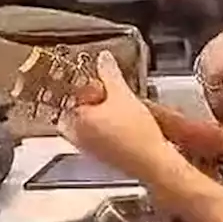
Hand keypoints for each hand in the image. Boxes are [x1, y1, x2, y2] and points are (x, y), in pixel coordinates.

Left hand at [58, 51, 176, 181]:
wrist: (154, 163)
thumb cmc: (136, 135)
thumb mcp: (122, 95)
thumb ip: (109, 73)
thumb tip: (104, 59)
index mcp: (74, 121)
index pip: (68, 97)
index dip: (84, 87)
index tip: (98, 81)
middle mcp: (76, 138)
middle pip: (77, 111)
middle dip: (93, 100)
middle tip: (109, 92)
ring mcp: (89, 150)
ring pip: (88, 125)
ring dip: (101, 114)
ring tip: (121, 107)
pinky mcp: (102, 158)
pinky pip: (99, 137)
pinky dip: (108, 128)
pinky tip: (126, 124)